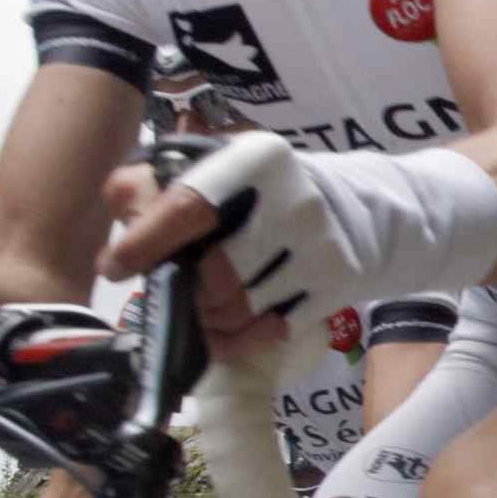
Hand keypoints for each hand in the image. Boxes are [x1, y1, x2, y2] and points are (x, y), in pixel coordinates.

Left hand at [104, 132, 496, 368]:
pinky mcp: (337, 285)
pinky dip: (242, 338)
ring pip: (235, 307)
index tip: (117, 266)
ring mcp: (320, 246)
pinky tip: (238, 328)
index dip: (143, 242)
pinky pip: (268, 329)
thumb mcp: (227, 169)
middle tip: (177, 291)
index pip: (187, 206)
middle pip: (209, 273)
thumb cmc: (280, 193)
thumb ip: (161, 181)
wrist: (380, 211)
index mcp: (257, 159)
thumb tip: (121, 208)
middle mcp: (293, 200)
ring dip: (210, 318)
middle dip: (185, 291)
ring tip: (209, 310)